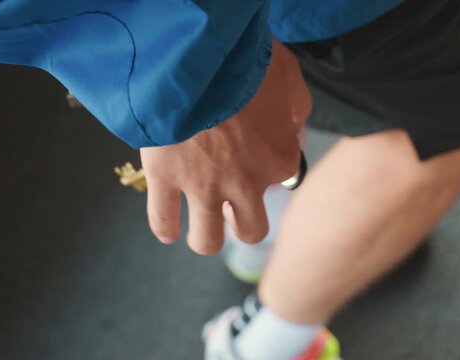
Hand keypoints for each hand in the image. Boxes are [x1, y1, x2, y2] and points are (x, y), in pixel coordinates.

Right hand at [140, 39, 311, 254]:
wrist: (197, 56)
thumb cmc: (245, 62)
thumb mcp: (288, 74)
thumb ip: (297, 105)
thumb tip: (293, 124)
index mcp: (279, 160)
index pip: (282, 177)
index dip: (268, 163)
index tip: (257, 147)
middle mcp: (246, 185)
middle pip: (252, 229)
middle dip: (244, 224)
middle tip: (234, 210)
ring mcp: (203, 187)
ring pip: (208, 239)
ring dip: (207, 238)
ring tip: (202, 230)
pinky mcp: (165, 178)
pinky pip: (162, 218)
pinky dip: (165, 228)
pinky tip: (168, 230)